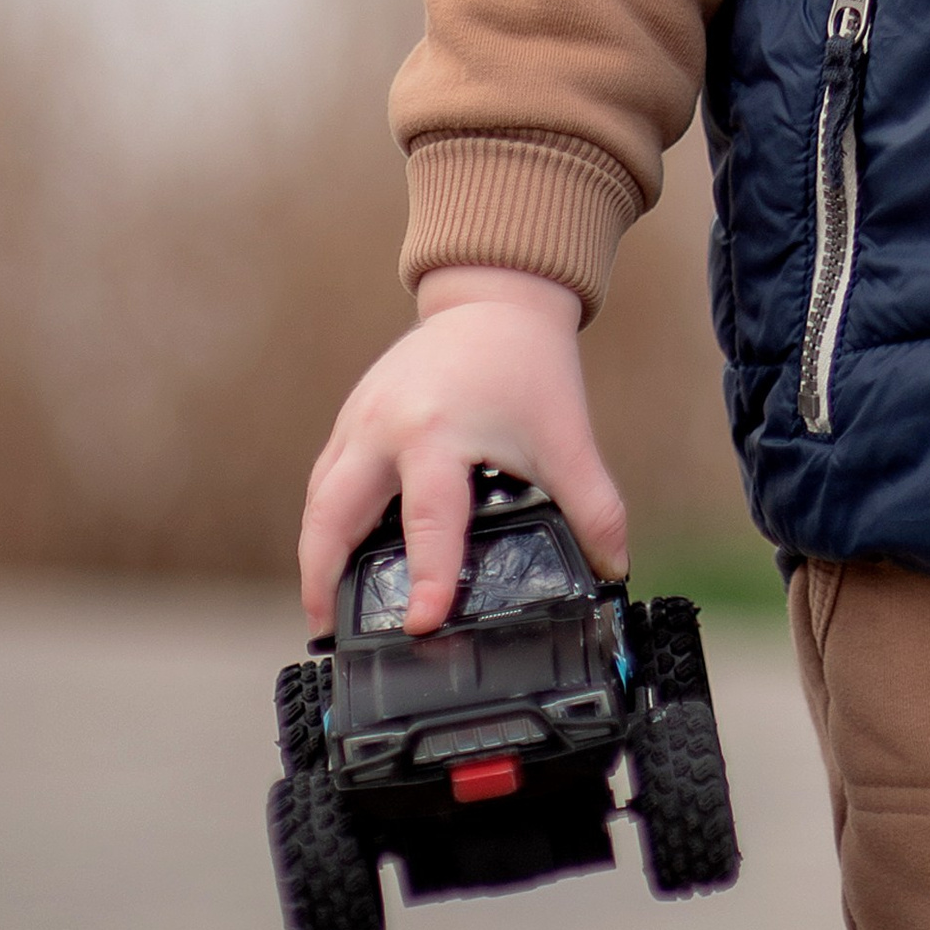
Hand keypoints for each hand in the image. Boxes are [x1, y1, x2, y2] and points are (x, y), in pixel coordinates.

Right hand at [297, 268, 627, 635]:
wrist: (497, 296)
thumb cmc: (527, 364)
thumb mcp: (566, 437)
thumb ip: (595, 507)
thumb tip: (614, 567)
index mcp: (437, 432)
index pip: (427, 521)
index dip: (427, 578)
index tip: (421, 625)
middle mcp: (384, 428)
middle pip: (333, 515)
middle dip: (323, 579)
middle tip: (331, 633)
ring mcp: (359, 419)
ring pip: (318, 500)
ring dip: (315, 554)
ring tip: (325, 609)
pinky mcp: (353, 415)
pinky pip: (324, 478)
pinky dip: (322, 521)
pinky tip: (334, 553)